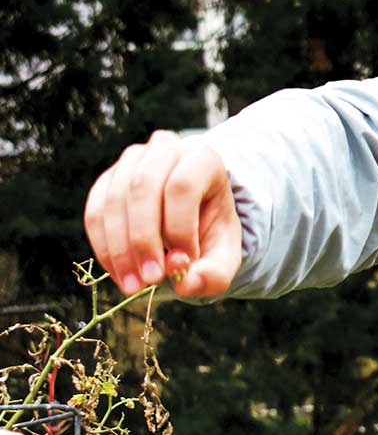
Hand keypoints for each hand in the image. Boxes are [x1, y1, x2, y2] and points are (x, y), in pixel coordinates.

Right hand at [84, 130, 241, 297]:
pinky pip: (95, 213)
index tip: (185, 262)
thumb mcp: (225, 253)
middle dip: (143, 241)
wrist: (195, 214)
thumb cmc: (212, 230)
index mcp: (202, 158)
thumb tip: (184, 283)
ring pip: (114, 201)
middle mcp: (164, 150)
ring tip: (133, 285)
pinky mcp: (107, 180)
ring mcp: (131, 161)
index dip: (180, 228)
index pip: (182, 186)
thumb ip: (215, 272)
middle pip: (142, 188)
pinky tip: (119, 273)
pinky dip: (104, 247)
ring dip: (120, 249)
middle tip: (151, 280)